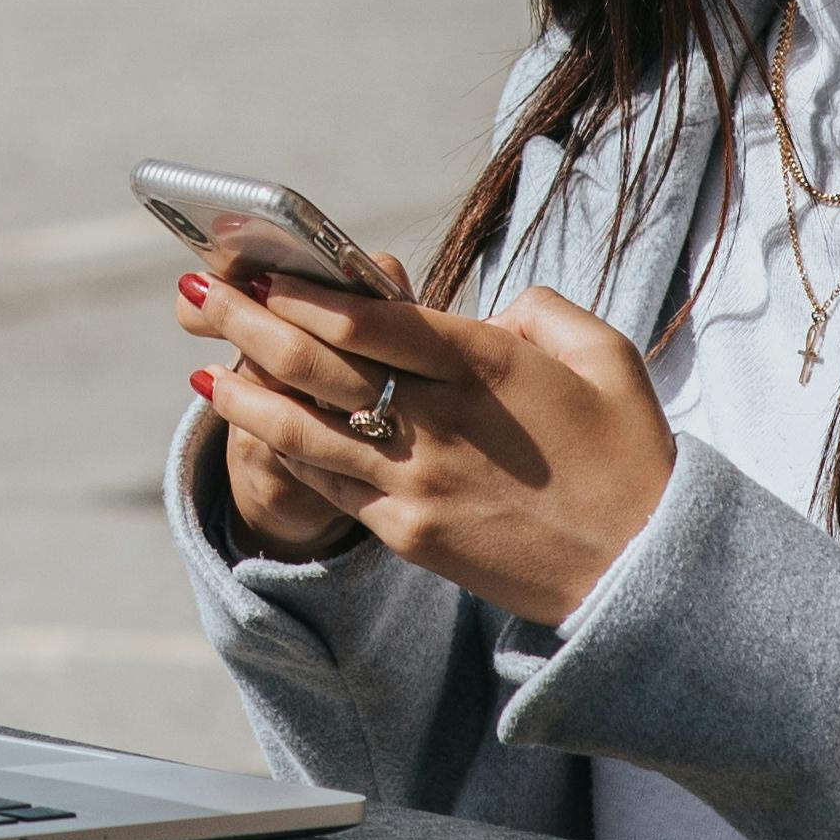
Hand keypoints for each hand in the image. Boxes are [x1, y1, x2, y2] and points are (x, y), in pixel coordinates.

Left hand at [176, 265, 677, 624]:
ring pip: (309, 429)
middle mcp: (441, 424)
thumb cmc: (629, 456)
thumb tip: (492, 306)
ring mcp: (420, 484)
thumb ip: (542, 310)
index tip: (262, 265)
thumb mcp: (606, 355)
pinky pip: (330, 483)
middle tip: (198, 292)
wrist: (642, 575)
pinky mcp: (411, 534)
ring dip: (246, 388)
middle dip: (252, 322)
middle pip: (323, 366)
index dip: (310, 292)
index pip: (376, 321)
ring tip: (198, 357)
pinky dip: (280, 448)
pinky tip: (246, 421)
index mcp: (486, 367)